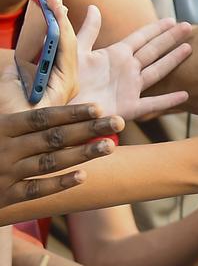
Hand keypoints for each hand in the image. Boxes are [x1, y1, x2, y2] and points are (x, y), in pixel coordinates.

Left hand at [0, 0, 80, 108]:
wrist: (9, 135)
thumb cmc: (9, 111)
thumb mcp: (11, 79)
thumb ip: (18, 63)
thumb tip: (21, 47)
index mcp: (55, 76)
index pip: (58, 42)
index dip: (55, 19)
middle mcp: (65, 78)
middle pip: (65, 39)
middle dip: (59, 14)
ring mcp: (68, 80)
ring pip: (67, 42)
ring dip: (59, 17)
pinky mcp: (66, 83)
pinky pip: (65, 50)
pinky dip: (62, 30)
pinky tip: (55, 14)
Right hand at [0, 104, 121, 208]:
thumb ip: (9, 101)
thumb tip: (18, 68)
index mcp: (2, 126)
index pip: (43, 117)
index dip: (71, 113)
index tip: (98, 108)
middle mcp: (5, 149)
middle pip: (54, 138)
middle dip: (88, 129)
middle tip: (118, 122)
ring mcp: (5, 173)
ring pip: (50, 162)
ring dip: (82, 154)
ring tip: (109, 145)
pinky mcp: (5, 196)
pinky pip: (36, 190)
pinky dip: (59, 183)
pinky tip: (83, 176)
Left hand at [71, 7, 191, 120]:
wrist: (56, 107)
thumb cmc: (62, 80)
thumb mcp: (74, 50)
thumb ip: (87, 30)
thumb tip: (94, 7)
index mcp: (114, 55)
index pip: (140, 38)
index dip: (155, 28)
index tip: (171, 19)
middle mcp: (126, 69)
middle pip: (153, 50)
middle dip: (170, 38)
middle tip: (188, 27)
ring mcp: (129, 88)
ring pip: (158, 71)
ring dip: (173, 60)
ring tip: (189, 49)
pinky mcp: (128, 107)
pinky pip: (153, 104)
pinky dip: (169, 100)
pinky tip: (185, 95)